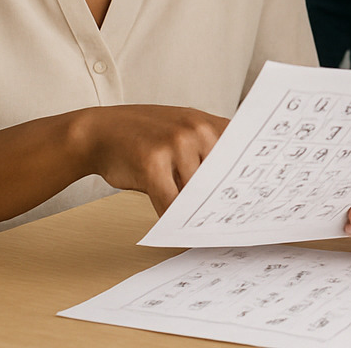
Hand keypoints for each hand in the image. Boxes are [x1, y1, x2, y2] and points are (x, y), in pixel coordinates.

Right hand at [77, 105, 228, 214]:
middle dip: (217, 203)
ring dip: (191, 212)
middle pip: (219, 180)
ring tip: (189, 221)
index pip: (241, 158)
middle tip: (220, 224)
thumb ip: (208, 152)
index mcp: (210, 123)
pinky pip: (170, 202)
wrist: (101, 131)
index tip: (250, 205)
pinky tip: (172, 226)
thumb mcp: (184, 132)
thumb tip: (232, 194)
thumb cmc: (147, 137)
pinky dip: (171, 218)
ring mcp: (175, 143)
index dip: (243, 184)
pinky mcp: (152, 163)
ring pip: (195, 194)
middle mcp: (197, 129)